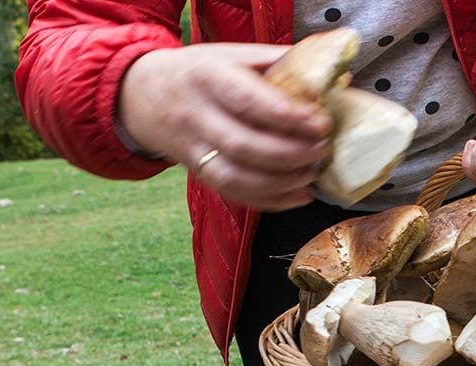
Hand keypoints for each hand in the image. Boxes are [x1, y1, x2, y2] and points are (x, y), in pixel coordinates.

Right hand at [118, 44, 332, 209]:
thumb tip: (330, 79)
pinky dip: (273, 201)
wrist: (145, 97)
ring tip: (312, 173)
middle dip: (291, 153)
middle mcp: (197, 116)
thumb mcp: (232, 55)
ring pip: (238, 178)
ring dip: (283, 181)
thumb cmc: (202, 73)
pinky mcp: (200, 176)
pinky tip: (300, 194)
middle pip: (244, 146)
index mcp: (207, 77)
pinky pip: (236, 196)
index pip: (248, 101)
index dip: (287, 116)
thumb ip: (277, 65)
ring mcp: (195, 151)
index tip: (320, 123)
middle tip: (321, 150)